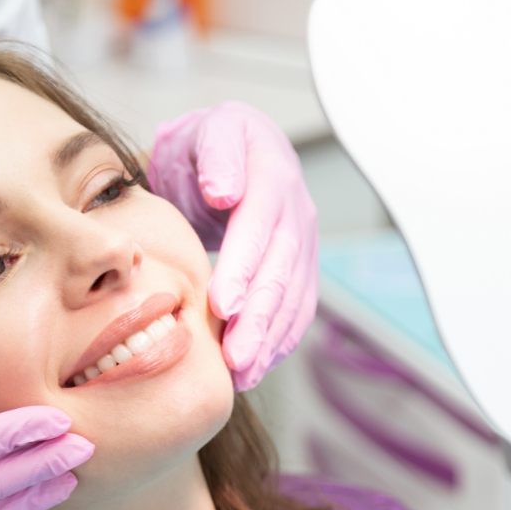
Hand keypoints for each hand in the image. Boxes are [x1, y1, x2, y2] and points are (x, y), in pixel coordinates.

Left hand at [148, 101, 317, 390]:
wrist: (231, 152)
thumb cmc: (208, 147)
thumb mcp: (208, 134)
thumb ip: (218, 157)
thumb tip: (225, 192)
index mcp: (272, 177)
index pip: (260, 228)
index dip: (243, 268)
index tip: (224, 305)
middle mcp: (296, 214)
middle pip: (281, 272)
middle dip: (259, 319)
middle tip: (235, 358)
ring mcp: (302, 244)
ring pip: (292, 298)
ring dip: (269, 341)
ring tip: (243, 374)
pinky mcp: (299, 269)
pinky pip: (296, 310)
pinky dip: (278, 342)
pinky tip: (257, 368)